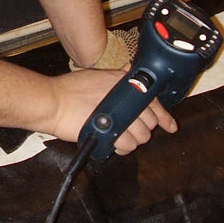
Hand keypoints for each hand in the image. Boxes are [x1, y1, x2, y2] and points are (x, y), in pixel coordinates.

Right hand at [49, 68, 177, 154]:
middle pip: (149, 122)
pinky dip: (121, 148)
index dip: (164, 116)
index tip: (170, 125)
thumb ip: (116, 78)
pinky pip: (126, 145)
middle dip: (143, 130)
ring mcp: (121, 116)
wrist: (53, 102)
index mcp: (124, 82)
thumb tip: (127, 74)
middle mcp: (126, 98)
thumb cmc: (69, 90)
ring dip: (132, 141)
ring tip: (119, 138)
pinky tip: (113, 144)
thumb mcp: (97, 76)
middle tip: (130, 131)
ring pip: (141, 137)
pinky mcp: (112, 133)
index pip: (153, 101)